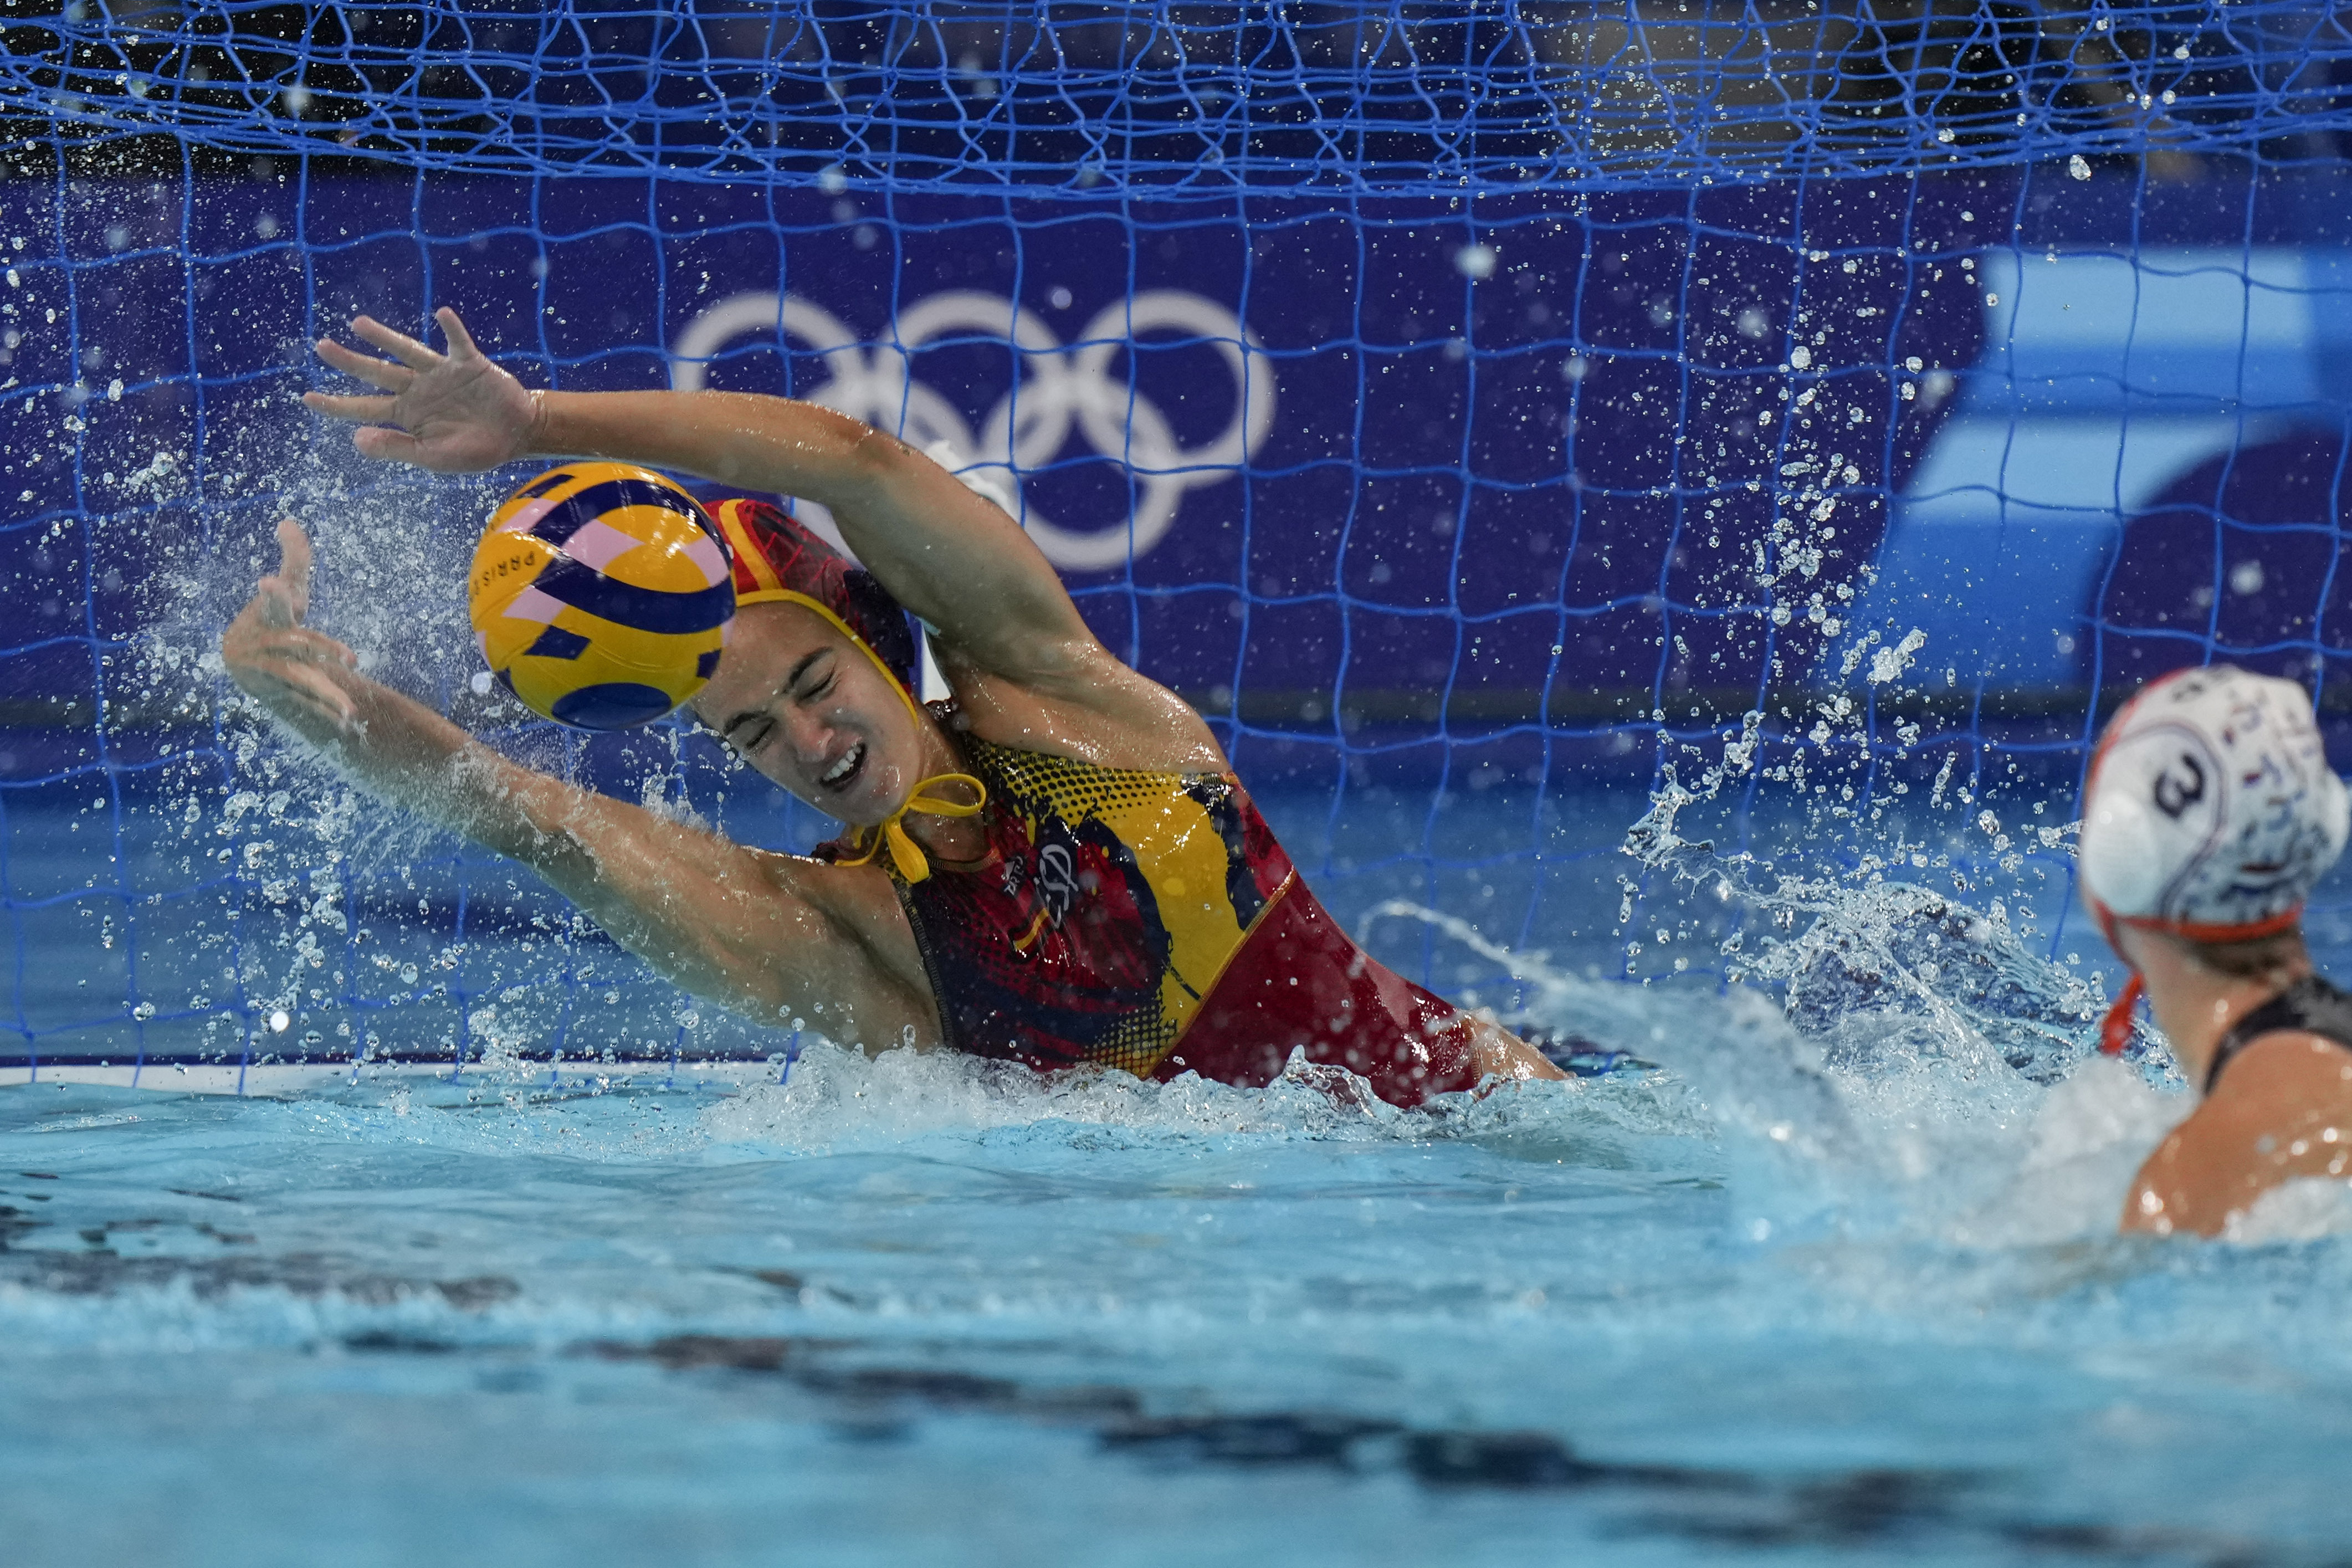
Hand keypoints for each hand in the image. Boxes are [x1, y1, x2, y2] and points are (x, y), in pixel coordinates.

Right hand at [222, 519, 359, 733]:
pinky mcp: (278, 695)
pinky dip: (325, 714)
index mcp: (266, 616)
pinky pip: (304, 705)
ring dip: (326, 695)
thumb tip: (287, 522)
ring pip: (300, 681)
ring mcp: (269, 672)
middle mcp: (263, 645)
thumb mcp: (289, 591)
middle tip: (352, 659)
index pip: (272, 599)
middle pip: (296, 644)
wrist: (245, 662)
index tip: (269, 581)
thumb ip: (295, 559)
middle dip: (323, 649)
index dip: (274, 591)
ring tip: (353, 711)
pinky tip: (348, 726)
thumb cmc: (274, 619)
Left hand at [304, 307, 540, 473]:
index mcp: (408, 414)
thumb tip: (356, 439)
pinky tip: (442, 314)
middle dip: (349, 361)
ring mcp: (442, 375)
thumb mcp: (434, 459)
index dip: (336, 404)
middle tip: (320, 347)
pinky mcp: (470, 364)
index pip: (364, 408)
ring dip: (384, 338)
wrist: (518, 434)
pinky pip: (458, 343)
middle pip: (377, 372)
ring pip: (407, 351)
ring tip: (358, 324)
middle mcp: (418, 389)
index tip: (306, 398)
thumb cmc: (475, 450)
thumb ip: (397, 448)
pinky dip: (452, 329)